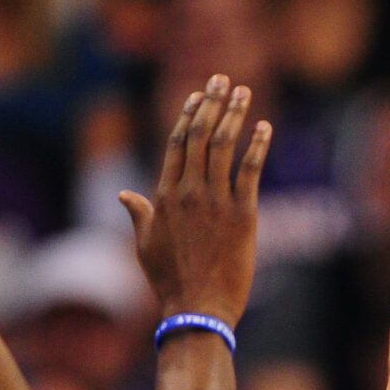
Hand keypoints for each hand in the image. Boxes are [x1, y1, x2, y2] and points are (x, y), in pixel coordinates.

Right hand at [120, 74, 270, 324]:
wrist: (198, 310)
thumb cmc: (170, 282)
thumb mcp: (145, 245)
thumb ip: (138, 214)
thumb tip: (123, 194)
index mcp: (164, 196)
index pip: (176, 144)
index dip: (189, 115)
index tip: (198, 95)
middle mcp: (188, 192)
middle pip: (200, 135)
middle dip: (212, 103)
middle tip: (223, 80)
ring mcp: (215, 202)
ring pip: (224, 146)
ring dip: (235, 114)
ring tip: (244, 92)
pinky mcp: (242, 215)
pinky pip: (250, 170)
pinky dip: (258, 145)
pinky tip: (265, 127)